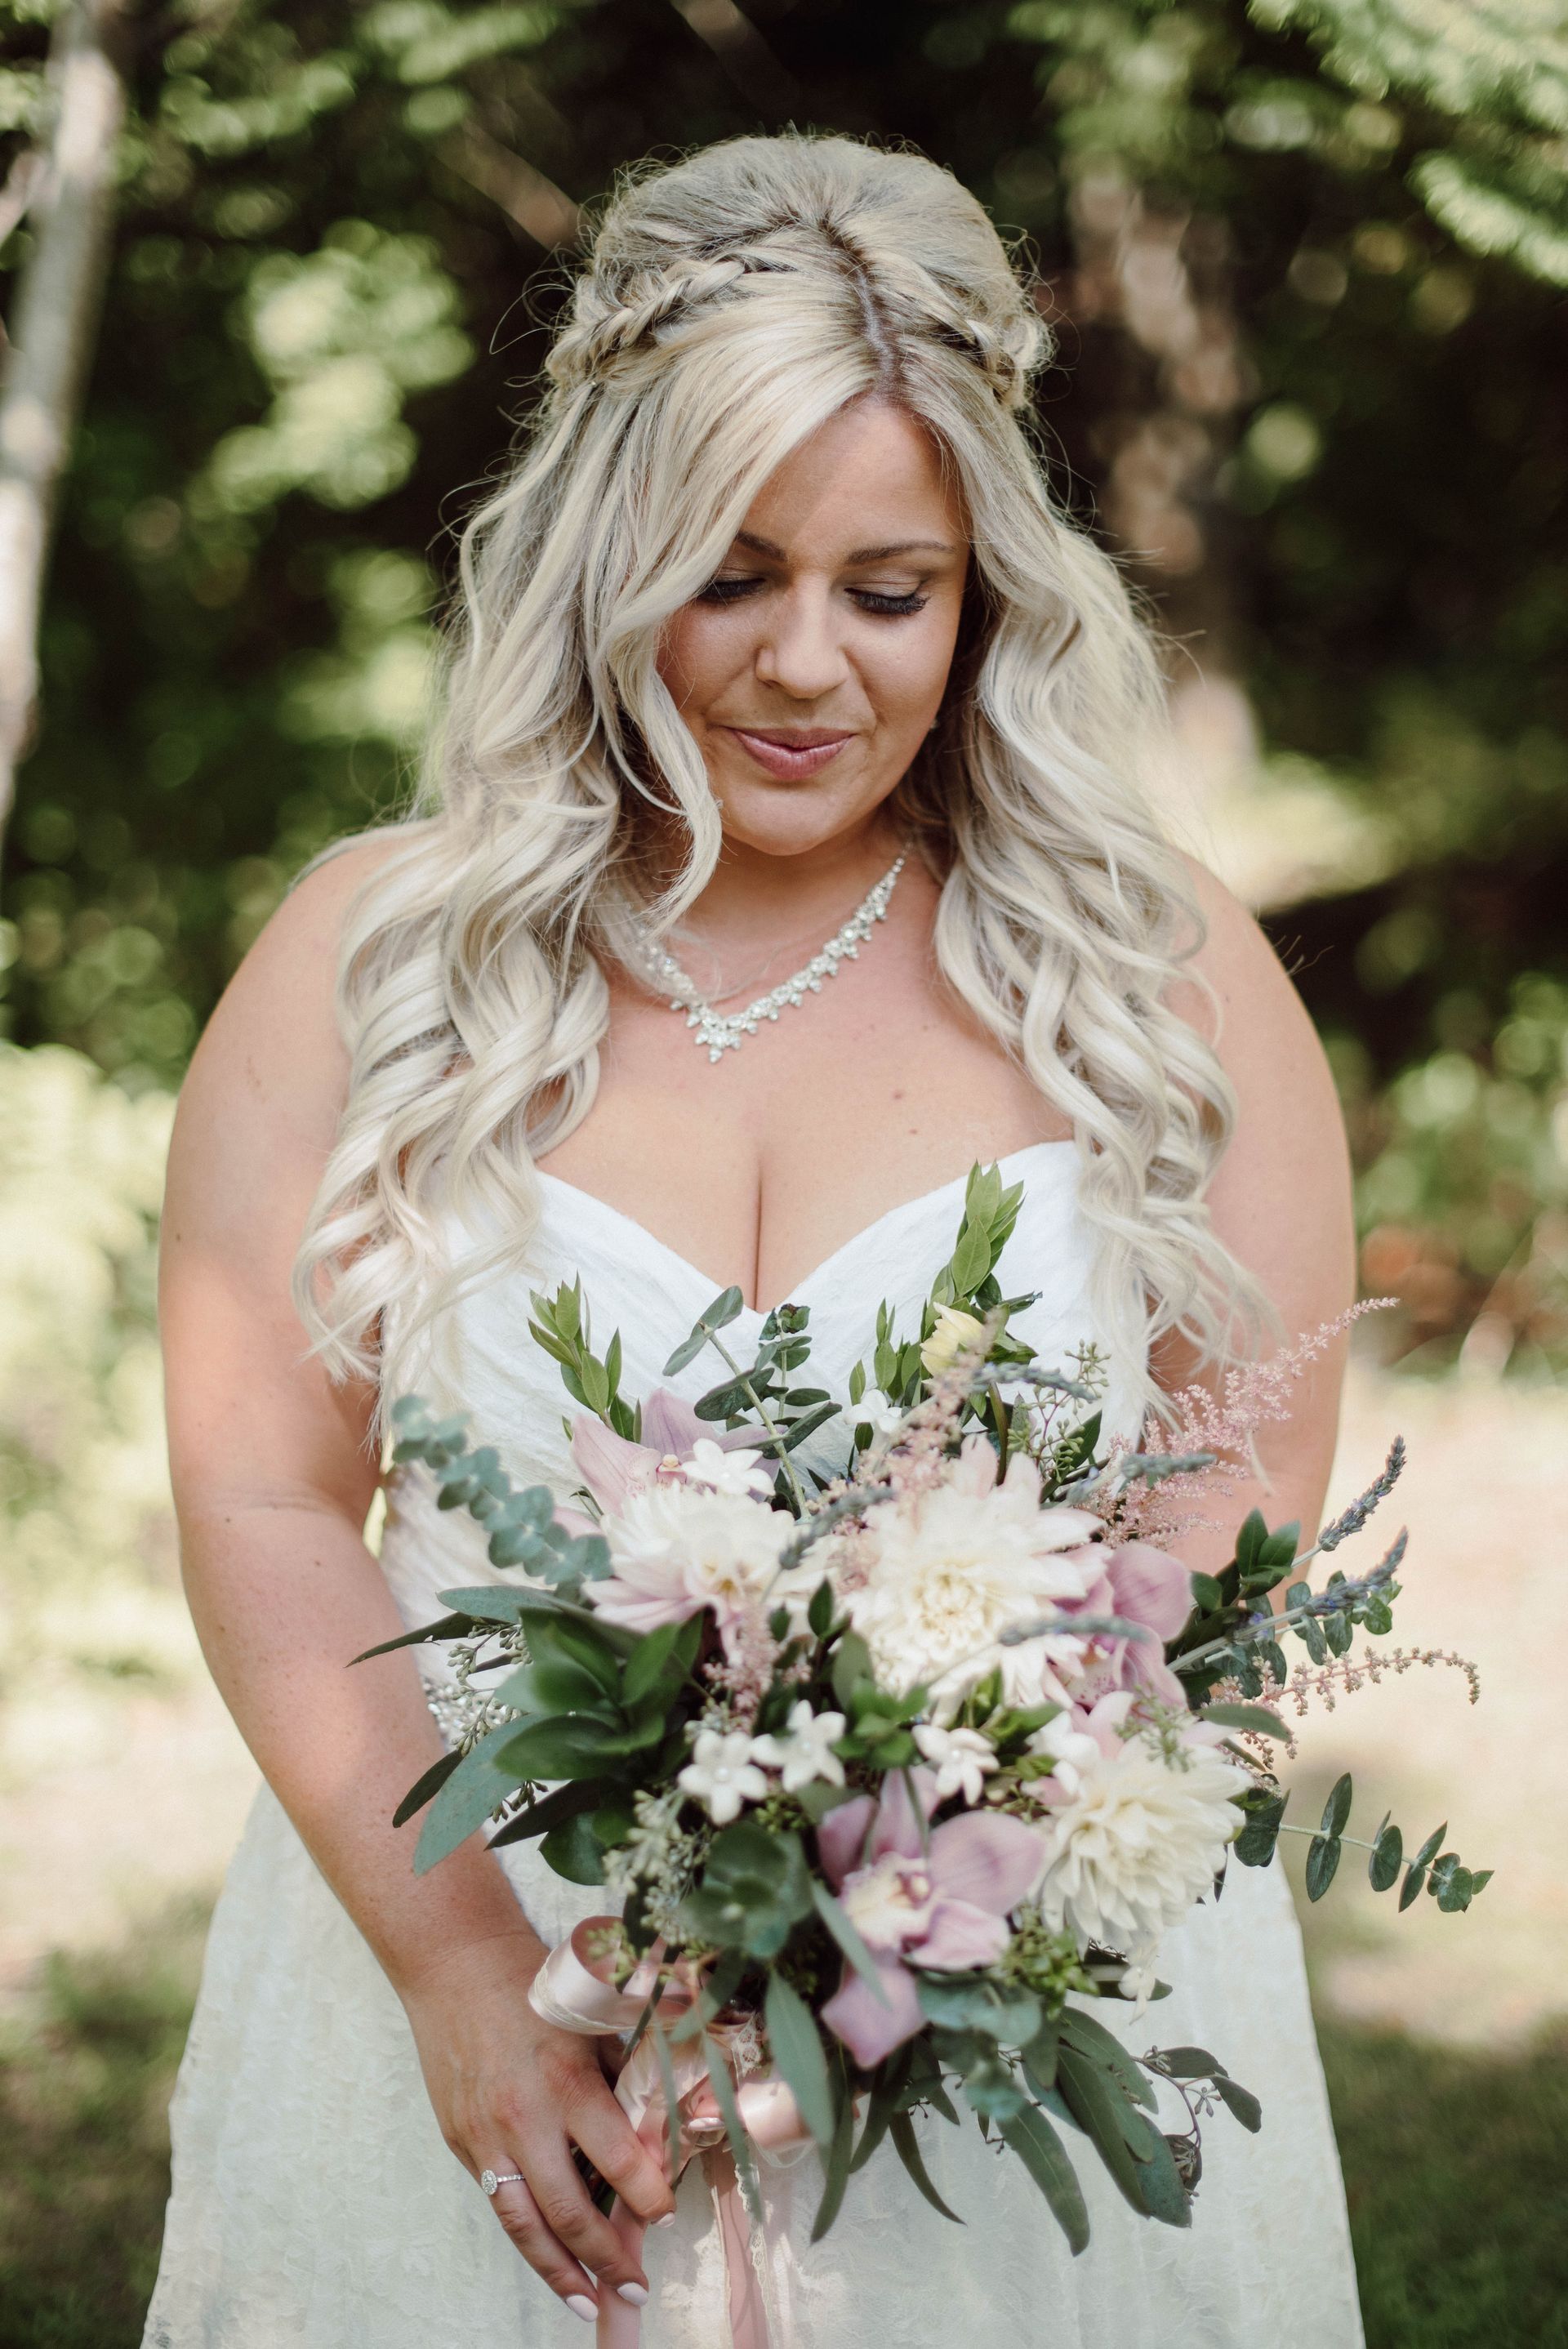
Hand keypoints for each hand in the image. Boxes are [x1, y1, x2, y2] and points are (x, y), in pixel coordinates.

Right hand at [399, 1932, 676, 2321]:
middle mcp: (524, 2119)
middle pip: (570, 2212)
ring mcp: (486, 2137)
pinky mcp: (461, 2144)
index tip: (666, 2217)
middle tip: (634, 2289)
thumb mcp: (592, 2022)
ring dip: (560, 2272)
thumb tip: (661, 2127)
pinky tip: (546, 2257)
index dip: (649, 2196)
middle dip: (607, 2259)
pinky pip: (498, 2201)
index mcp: (566, 2082)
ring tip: (587, 2303)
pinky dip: (525, 2236)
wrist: (454, 1964)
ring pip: (525, 2225)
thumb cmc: (532, 1986)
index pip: (618, 2160)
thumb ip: (623, 2076)